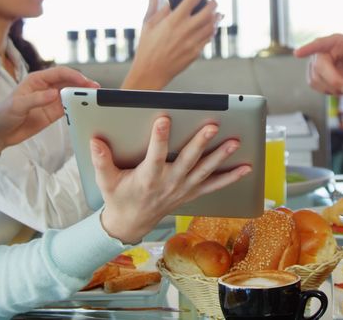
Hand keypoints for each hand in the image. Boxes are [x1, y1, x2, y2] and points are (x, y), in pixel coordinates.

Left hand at [0, 66, 98, 157]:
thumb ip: (36, 99)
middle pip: (68, 82)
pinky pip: (68, 108)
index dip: (73, 75)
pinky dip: (77, 107)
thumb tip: (54, 94)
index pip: (59, 73)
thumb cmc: (2, 114)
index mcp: (36, 80)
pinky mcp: (52, 113)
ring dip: (82, 95)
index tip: (83, 80)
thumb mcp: (17, 105)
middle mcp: (46, 88)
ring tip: (94, 98)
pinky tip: (85, 108)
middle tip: (95, 88)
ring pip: (71, 94)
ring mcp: (50, 101)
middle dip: (82, 84)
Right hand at [93, 116, 249, 243]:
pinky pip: (215, 185)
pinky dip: (231, 177)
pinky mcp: (192, 192)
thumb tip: (95, 140)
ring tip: (235, 141)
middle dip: (201, 142)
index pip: (155, 155)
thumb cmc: (118, 196)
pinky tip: (247, 167)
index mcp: (148, 177)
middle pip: (188, 160)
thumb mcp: (105, 180)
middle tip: (213, 125)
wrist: (130, 223)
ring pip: (205, 170)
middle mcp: (169, 182)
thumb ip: (101, 160)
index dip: (160, 137)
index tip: (165, 118)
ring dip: (221, 156)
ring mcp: (183, 188)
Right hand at [123, 0, 219, 89]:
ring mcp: (192, 42)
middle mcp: (185, 30)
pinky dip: (211, 30)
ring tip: (217, 12)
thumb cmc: (147, 47)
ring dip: (216, 17)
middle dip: (213, 4)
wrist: (150, 72)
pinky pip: (208, 38)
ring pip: (211, 25)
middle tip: (214, 0)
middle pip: (207, 12)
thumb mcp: (147, 23)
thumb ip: (153, 2)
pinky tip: (211, 27)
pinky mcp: (195, 53)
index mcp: (173, 20)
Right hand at [293, 34, 342, 115]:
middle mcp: (324, 50)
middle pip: (319, 66)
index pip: (321, 43)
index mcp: (338, 42)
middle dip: (333, 80)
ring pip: (316, 78)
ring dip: (332, 88)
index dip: (308, 48)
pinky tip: (337, 88)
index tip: (297, 53)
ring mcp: (317, 61)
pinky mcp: (313, 73)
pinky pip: (314, 84)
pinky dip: (327, 90)